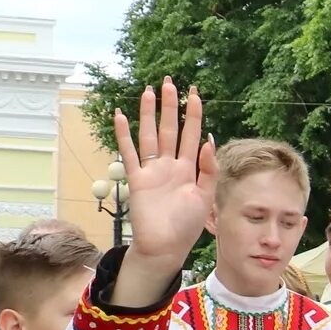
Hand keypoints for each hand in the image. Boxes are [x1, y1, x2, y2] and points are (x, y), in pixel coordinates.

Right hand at [110, 79, 218, 287]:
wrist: (165, 247)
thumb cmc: (187, 225)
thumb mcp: (205, 197)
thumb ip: (208, 170)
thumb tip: (209, 141)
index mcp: (190, 168)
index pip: (192, 135)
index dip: (193, 114)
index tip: (195, 93)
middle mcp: (170, 165)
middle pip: (170, 129)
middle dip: (170, 106)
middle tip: (169, 82)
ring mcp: (152, 171)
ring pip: (149, 136)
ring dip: (148, 114)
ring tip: (148, 92)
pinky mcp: (136, 180)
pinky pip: (129, 153)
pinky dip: (124, 136)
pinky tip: (121, 116)